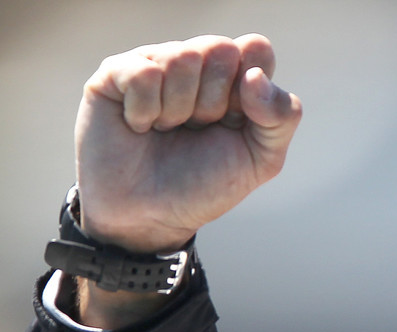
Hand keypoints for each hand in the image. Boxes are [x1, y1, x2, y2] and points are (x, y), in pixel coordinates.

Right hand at [75, 34, 301, 253]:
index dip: (250, 89)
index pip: (257, 49)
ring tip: (167, 130)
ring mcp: (154, 63)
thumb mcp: (261, 159)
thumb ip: (282, 117)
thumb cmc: (205, 184)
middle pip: (220, 49)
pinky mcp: (115, 73)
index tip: (236, 121)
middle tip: (197, 128)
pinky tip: (139, 126)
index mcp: (235, 76)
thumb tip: (254, 76)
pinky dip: (146, 111)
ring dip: (179, 110)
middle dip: (213, 102)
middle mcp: (196, 62)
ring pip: (181, 58)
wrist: (151, 216)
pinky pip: (143, 74)